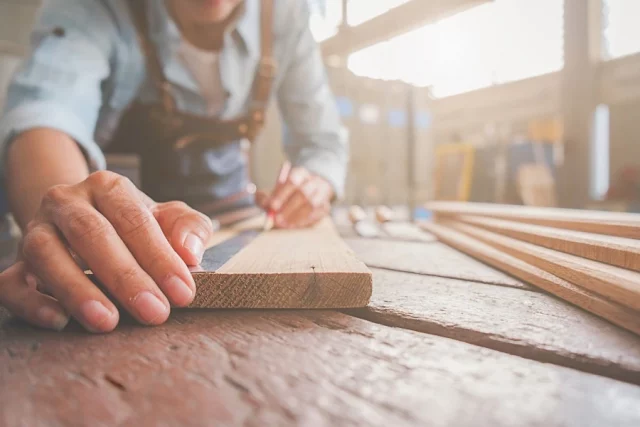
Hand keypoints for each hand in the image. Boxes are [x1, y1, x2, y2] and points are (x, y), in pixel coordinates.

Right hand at [0, 171, 214, 332]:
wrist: (85, 224)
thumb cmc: (137, 225)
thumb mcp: (170, 219)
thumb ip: (189, 228)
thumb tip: (189, 252)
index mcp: (107, 187)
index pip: (134, 219)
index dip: (160, 257)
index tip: (183, 293)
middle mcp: (67, 202)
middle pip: (91, 234)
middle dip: (125, 277)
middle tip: (155, 312)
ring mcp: (36, 231)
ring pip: (46, 254)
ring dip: (77, 289)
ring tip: (107, 321)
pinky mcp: (15, 265)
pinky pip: (10, 283)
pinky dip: (31, 303)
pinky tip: (59, 321)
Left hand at [257, 166, 333, 228]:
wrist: (310, 192)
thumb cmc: (288, 194)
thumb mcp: (274, 192)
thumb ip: (265, 197)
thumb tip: (264, 204)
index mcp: (300, 173)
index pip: (292, 180)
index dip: (281, 194)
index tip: (272, 206)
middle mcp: (313, 181)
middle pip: (303, 193)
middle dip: (288, 208)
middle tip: (277, 219)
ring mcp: (322, 193)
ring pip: (312, 204)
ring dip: (296, 216)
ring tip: (284, 225)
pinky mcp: (325, 206)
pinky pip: (317, 214)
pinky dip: (305, 221)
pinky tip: (294, 226)